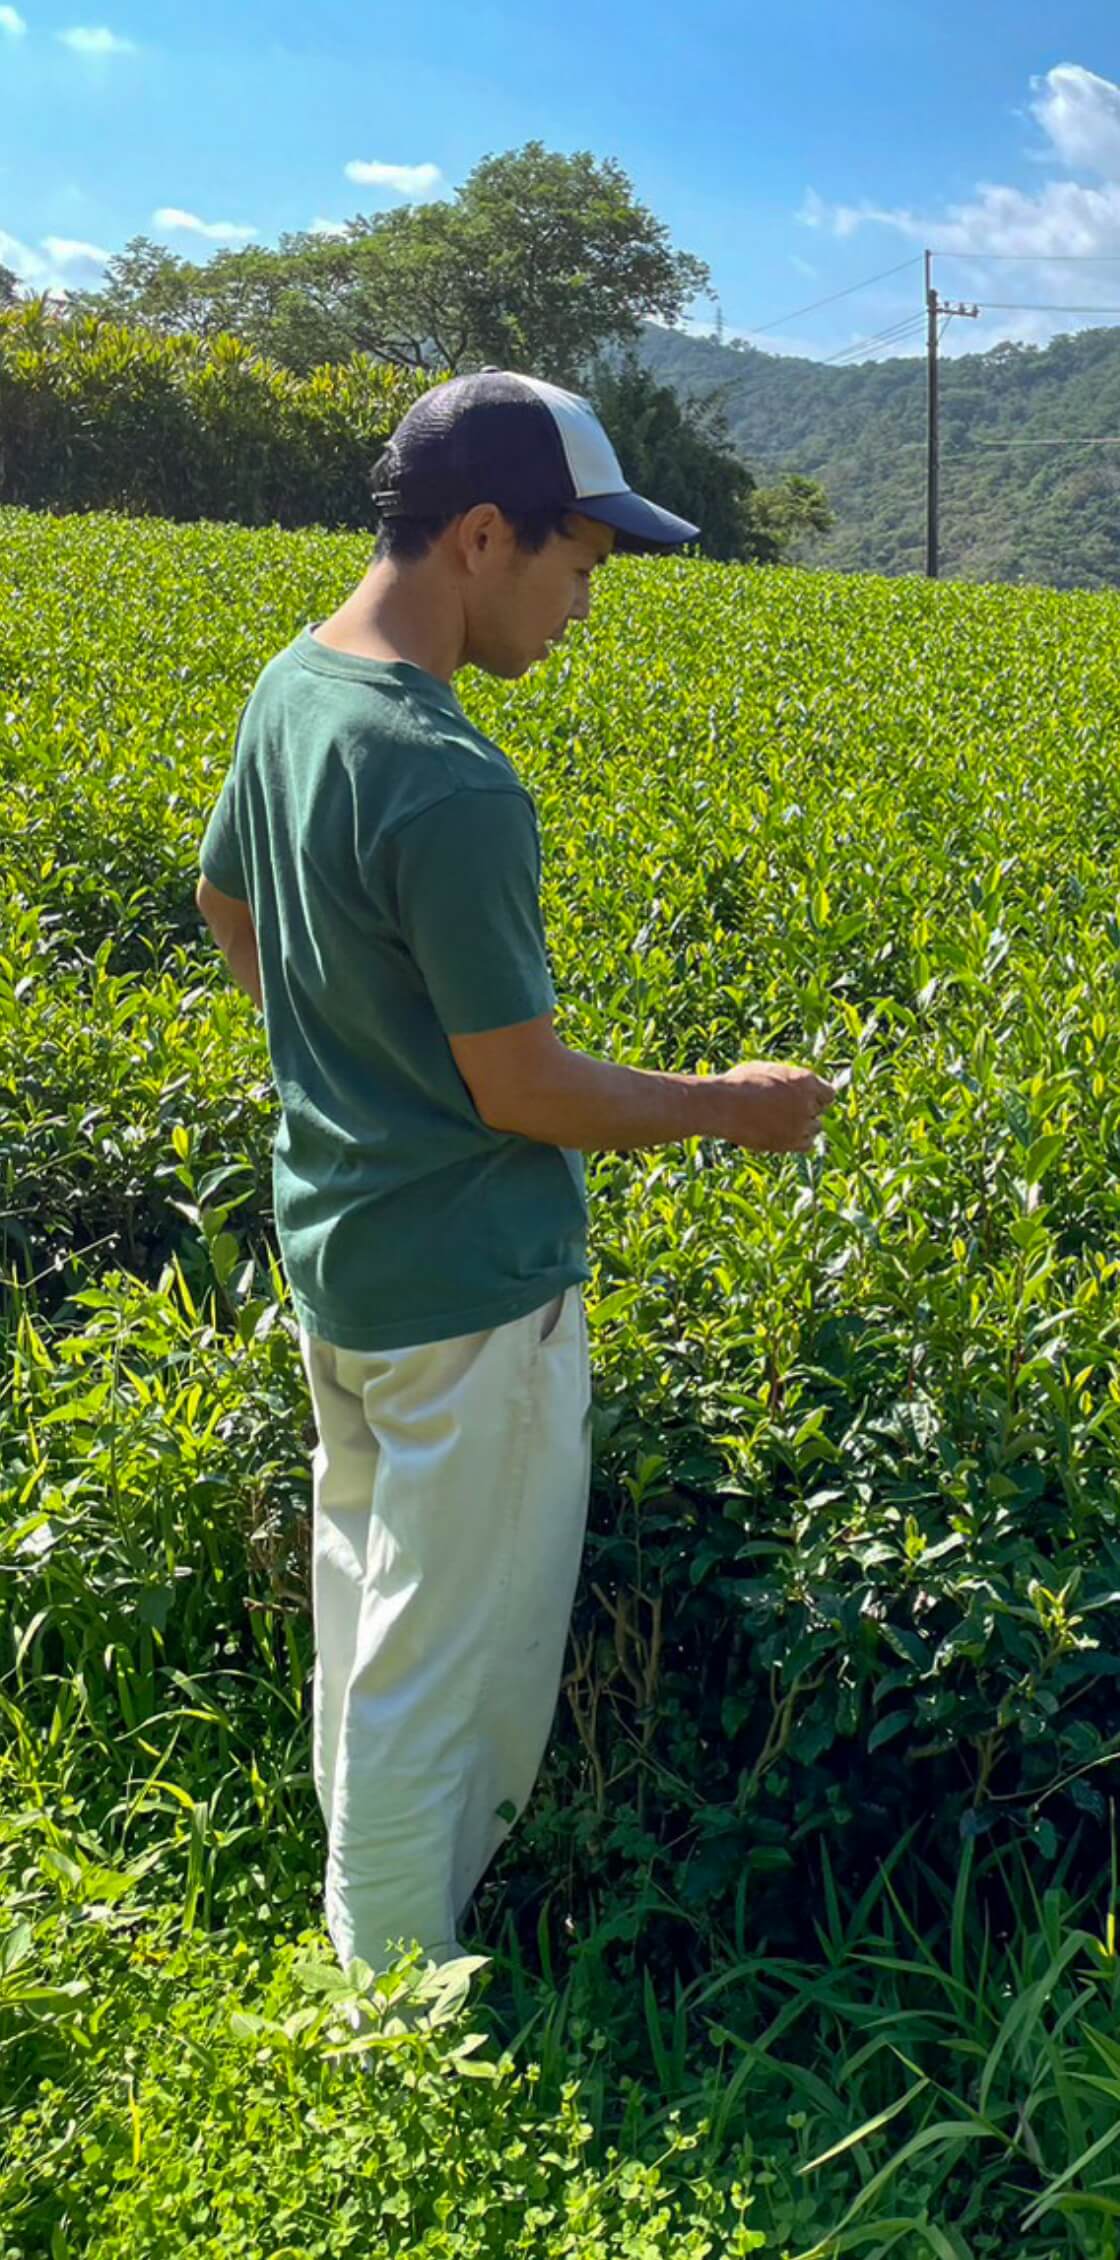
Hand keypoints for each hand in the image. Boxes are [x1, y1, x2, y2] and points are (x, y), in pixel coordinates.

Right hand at [713, 1060, 835, 1152]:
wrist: (723, 1106)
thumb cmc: (740, 1084)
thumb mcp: (768, 1070)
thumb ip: (789, 1080)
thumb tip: (796, 1086)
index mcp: (805, 1080)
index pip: (829, 1094)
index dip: (817, 1096)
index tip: (806, 1098)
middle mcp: (808, 1103)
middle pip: (821, 1112)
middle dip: (808, 1111)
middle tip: (787, 1110)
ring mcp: (800, 1125)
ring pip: (815, 1129)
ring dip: (803, 1126)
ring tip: (781, 1122)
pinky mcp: (790, 1143)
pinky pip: (807, 1145)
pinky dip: (799, 1141)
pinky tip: (782, 1134)